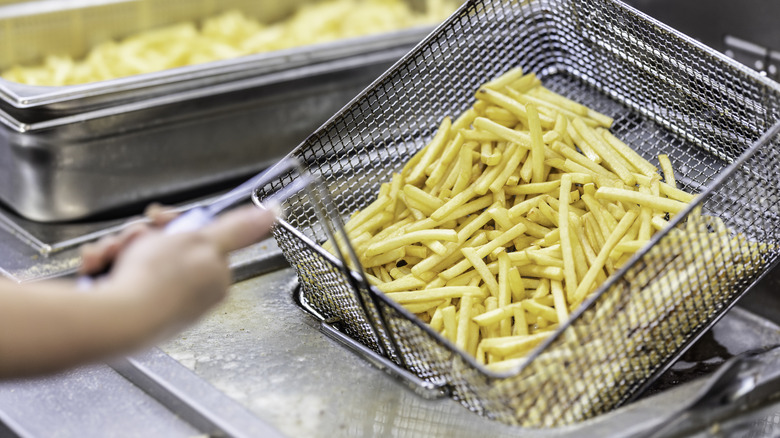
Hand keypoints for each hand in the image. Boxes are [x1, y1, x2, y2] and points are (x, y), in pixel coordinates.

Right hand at [81, 204, 276, 345]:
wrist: (115, 320)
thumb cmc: (158, 282)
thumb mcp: (202, 239)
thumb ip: (239, 227)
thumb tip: (275, 213)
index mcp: (214, 275)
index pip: (196, 236)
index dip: (171, 222)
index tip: (156, 218)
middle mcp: (191, 292)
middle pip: (164, 245)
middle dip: (140, 237)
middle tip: (131, 241)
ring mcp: (161, 302)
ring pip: (137, 258)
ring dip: (119, 249)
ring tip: (111, 256)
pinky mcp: (133, 309)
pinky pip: (119, 275)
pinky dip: (106, 266)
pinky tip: (100, 268)